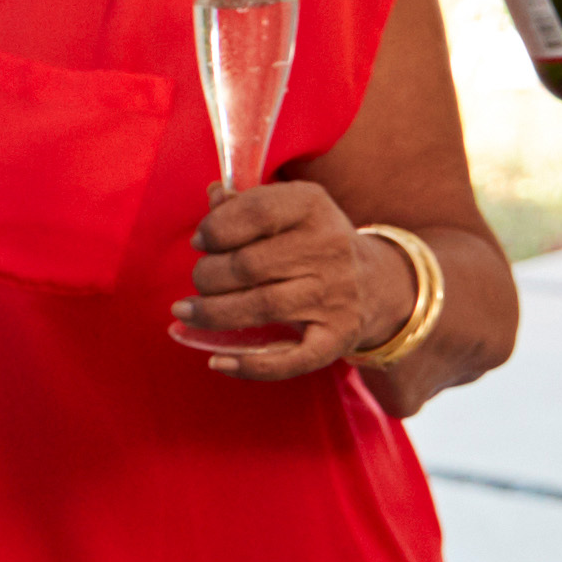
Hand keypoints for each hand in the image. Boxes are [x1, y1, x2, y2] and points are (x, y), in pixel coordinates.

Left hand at [181, 179, 385, 377]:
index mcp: (312, 207)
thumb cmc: (309, 242)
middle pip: (247, 265)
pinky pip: (292, 358)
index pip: (254, 212)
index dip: (215, 228)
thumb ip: (245, 203)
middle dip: (208, 275)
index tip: (201, 242)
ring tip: (186, 312)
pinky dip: (250, 366)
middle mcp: (329, 249)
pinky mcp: (338, 337)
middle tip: (202, 280)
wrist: (375, 283)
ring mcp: (336, 296)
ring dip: (212, 313)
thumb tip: (213, 196)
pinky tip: (218, 362)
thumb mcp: (286, 210)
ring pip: (261, 307)